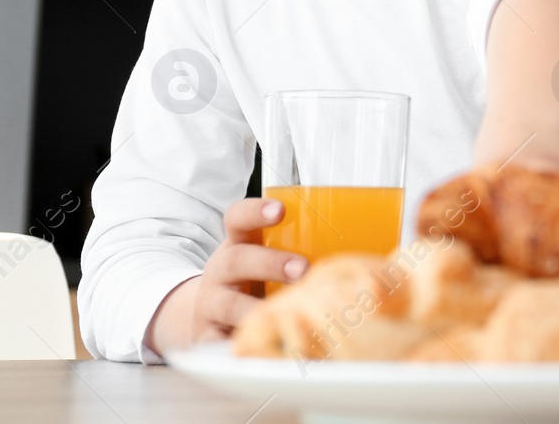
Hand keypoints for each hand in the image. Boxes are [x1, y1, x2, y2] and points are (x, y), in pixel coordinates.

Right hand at [144, 197, 308, 355]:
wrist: (197, 316)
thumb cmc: (246, 281)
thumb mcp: (260, 257)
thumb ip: (295, 246)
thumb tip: (361, 237)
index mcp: (237, 245)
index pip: (239, 219)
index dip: (255, 212)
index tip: (279, 209)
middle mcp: (219, 273)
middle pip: (236, 261)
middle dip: (268, 263)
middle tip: (301, 268)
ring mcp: (210, 306)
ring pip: (227, 305)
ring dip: (254, 307)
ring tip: (281, 311)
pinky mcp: (206, 339)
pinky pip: (219, 344)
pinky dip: (236, 347)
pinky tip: (257, 350)